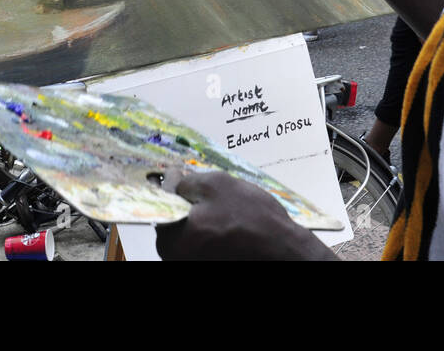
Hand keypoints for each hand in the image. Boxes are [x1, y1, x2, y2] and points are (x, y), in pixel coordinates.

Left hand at [154, 170, 333, 260]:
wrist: (285, 252)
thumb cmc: (253, 221)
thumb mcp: (217, 186)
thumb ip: (185, 181)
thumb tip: (169, 178)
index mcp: (171, 238)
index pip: (158, 208)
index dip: (173, 192)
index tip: (185, 184)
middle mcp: (176, 258)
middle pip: (173, 223)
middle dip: (189, 208)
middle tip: (216, 200)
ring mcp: (193, 264)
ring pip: (190, 234)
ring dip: (204, 221)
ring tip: (230, 215)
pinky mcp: (208, 266)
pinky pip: (204, 246)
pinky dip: (214, 236)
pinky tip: (234, 230)